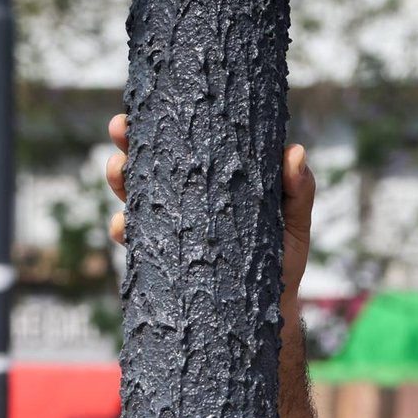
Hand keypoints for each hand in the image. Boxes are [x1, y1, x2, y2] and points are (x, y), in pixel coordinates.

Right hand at [104, 113, 315, 308]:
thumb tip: (295, 152)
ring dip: (120, 179)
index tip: (149, 104)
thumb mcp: (295, 225)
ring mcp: (171, 229)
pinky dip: (124, 230)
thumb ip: (298, 192)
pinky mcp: (162, 259)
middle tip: (119, 130)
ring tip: (119, 172)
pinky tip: (122, 225)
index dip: (164, 124)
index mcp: (215, 183)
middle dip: (128, 144)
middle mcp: (187, 201)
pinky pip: (135, 241)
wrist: (268, 313)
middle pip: (150, 165)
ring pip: (134, 197)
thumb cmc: (282, 262)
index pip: (185, 146)